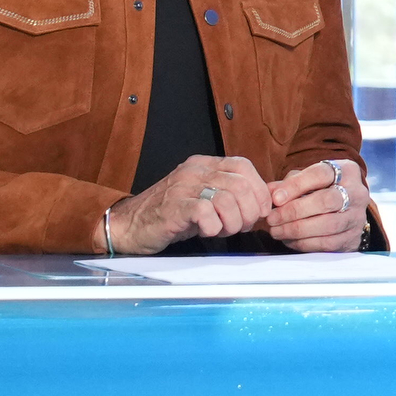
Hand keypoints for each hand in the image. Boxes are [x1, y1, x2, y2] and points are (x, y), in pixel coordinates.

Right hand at [103, 155, 270, 254]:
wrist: (129, 225)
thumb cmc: (171, 214)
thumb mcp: (205, 197)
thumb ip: (232, 194)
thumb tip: (266, 199)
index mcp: (204, 164)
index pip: (244, 166)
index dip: (258, 190)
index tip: (258, 211)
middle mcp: (194, 171)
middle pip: (241, 185)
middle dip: (248, 212)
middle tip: (240, 227)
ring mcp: (182, 187)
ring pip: (227, 200)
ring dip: (232, 223)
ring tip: (222, 230)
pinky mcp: (173, 207)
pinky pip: (206, 213)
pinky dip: (213, 227)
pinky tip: (206, 231)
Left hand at [267, 158, 371, 252]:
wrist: (344, 210)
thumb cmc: (320, 190)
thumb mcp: (306, 180)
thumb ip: (287, 185)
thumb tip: (269, 194)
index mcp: (346, 171)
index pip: (320, 174)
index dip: (295, 186)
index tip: (275, 198)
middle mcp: (357, 193)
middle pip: (327, 201)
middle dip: (295, 211)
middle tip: (272, 218)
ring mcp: (357, 217)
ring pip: (328, 225)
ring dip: (296, 230)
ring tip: (276, 231)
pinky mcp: (353, 238)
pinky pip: (328, 243)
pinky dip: (304, 243)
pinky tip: (289, 240)